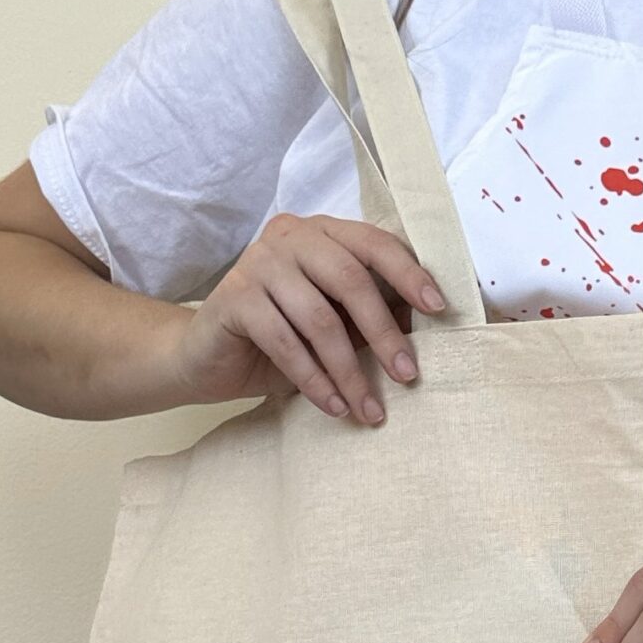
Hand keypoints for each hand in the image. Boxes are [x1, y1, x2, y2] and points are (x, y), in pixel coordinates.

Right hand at [175, 213, 445, 423]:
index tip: (438, 309)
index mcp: (321, 233)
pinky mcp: (234, 298)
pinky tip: (334, 406)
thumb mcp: (333, 323)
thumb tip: (426, 321)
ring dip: (350, 370)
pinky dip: (314, 380)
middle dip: (384, 332)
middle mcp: (289, 238)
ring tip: (370, 409)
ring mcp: (258, 263)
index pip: (373, 243)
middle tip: (408, 375)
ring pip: (319, 318)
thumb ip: (369, 313)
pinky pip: (285, 343)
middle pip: (350, 280)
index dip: (408, 274)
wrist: (205, 357)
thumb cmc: (280, 338)